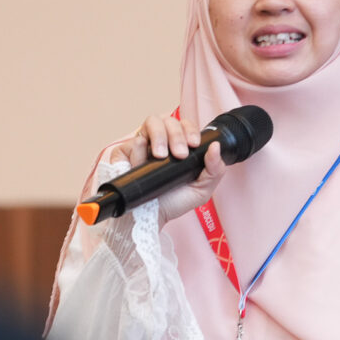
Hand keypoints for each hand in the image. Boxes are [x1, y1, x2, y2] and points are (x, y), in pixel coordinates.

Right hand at [109, 114, 226, 224]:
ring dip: (159, 136)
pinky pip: (131, 141)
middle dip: (176, 135)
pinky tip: (141, 163)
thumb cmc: (173, 203)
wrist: (150, 219)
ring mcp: (141, 145)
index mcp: (178, 145)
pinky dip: (138, 150)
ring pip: (150, 122)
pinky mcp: (124, 152)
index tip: (194, 144)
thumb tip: (216, 147)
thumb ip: (214, 170)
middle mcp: (160, 141)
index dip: (190, 129)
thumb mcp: (201, 190)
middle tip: (180, 155)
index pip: (184, 124)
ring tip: (161, 155)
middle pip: (168, 120)